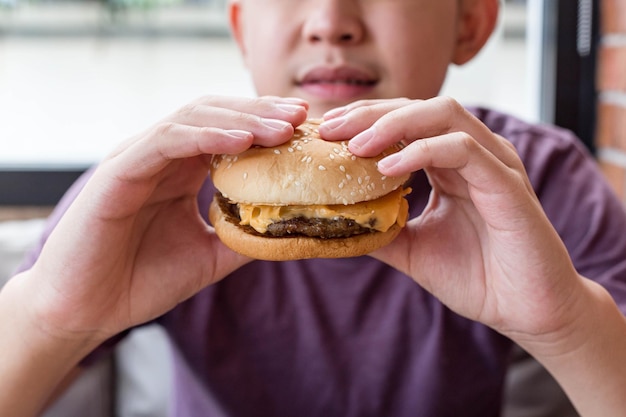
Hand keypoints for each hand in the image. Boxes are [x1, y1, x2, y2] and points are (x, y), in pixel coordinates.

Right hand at [21, 95, 307, 343]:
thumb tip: (291, 228)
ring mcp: (138, 159)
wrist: (87, 311)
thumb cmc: (141, 280)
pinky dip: (206, 136)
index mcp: (179, 171)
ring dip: (242, 120)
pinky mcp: (118, 171)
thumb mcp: (209, 256)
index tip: (304, 126)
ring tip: (283, 127)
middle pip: (216, 115)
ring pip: (194, 119)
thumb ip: (244, 237)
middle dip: (261, 112)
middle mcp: (160, 156)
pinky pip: (166, 140)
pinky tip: (242, 141)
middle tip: (301, 114)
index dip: (266, 124)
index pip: (227, 131)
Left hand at [319, 97, 582, 344]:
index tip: (324, 132)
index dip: (363, 121)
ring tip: (353, 146)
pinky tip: (388, 169)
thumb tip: (333, 218)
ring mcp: (493, 164)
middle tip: (328, 129)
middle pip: (418, 108)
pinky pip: (463, 150)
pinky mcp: (507, 184)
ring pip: (442, 115)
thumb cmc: (476, 277)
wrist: (525, 312)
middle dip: (369, 114)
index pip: (404, 123)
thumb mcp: (412, 248)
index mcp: (451, 163)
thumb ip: (379, 228)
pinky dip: (422, 152)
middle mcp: (473, 154)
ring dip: (393, 124)